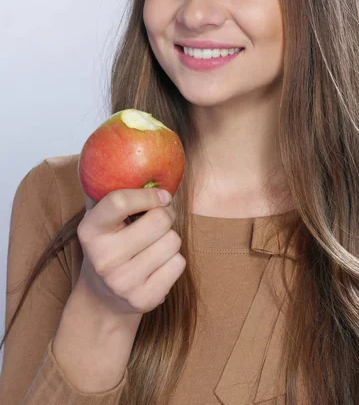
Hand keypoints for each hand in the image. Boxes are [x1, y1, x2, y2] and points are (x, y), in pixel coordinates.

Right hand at [76, 188, 185, 314]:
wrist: (103, 300)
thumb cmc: (109, 245)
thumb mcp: (101, 219)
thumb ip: (110, 189)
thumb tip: (130, 148)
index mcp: (89, 231)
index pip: (119, 201)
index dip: (147, 194)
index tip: (161, 194)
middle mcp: (103, 258)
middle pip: (159, 220)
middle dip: (165, 216)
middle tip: (158, 220)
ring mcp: (123, 282)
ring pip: (173, 241)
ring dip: (170, 239)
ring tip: (153, 246)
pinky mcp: (144, 299)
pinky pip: (179, 264)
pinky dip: (174, 261)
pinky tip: (157, 266)